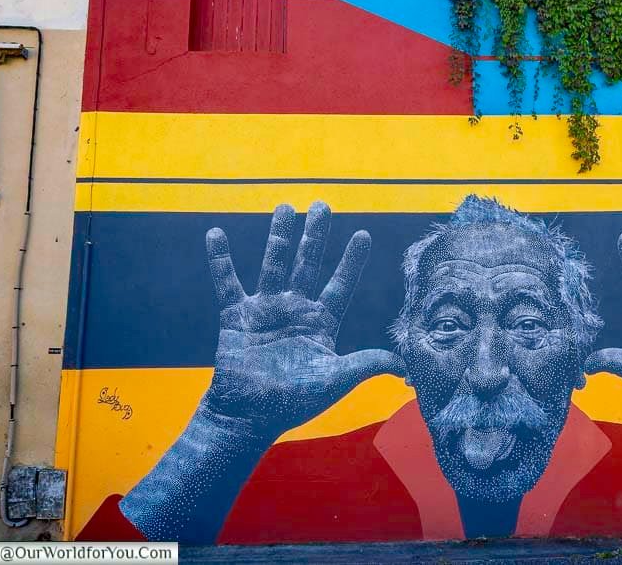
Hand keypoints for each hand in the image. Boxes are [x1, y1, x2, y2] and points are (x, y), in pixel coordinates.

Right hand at [201, 202, 403, 439]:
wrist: (250, 417)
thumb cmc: (294, 402)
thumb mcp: (336, 380)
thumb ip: (367, 364)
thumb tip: (406, 364)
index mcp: (321, 323)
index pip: (341, 285)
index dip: (351, 261)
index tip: (363, 234)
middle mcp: (295, 310)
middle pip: (308, 264)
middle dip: (316, 235)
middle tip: (322, 204)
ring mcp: (265, 310)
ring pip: (274, 265)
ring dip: (279, 236)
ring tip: (286, 207)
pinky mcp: (236, 317)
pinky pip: (227, 283)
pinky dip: (220, 260)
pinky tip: (216, 234)